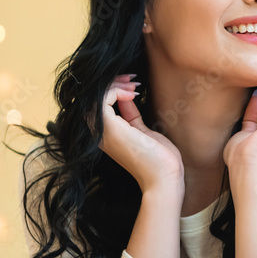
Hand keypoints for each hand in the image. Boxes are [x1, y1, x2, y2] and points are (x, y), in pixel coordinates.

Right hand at [94, 75, 184, 194]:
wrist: (165, 177)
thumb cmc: (158, 158)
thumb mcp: (142, 130)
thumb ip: (131, 115)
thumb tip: (127, 99)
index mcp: (105, 134)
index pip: (97, 104)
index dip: (113, 89)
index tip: (133, 85)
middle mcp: (99, 134)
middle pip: (92, 99)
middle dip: (111, 83)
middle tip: (133, 80)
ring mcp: (102, 132)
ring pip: (93, 97)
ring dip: (113, 85)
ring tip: (134, 86)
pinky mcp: (109, 129)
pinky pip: (101, 100)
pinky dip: (115, 91)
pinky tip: (132, 94)